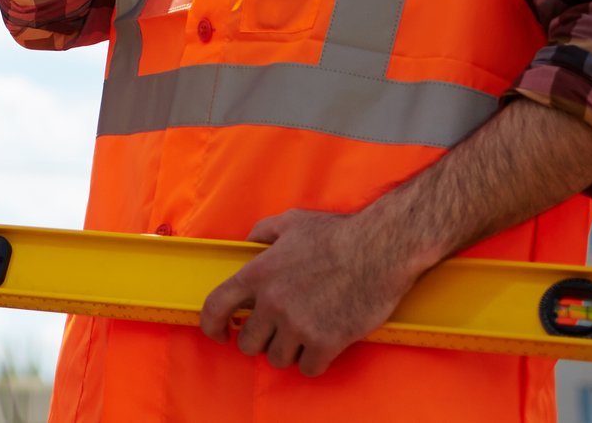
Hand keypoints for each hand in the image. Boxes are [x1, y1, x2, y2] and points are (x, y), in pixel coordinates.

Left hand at [198, 208, 426, 377]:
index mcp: (258, 274)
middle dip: (261, 339)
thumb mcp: (290, 222)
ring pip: (277, 359)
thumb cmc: (338, 234)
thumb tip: (248, 244)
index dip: (212, 325)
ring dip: (288, 351)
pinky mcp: (325, 343)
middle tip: (276, 332)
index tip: (220, 332)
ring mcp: (298, 325)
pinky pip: (308, 369)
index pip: (215, 307)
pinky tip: (322, 347)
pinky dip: (314, 362)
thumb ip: (262, 233)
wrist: (379, 249)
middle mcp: (272, 303)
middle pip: (248, 343)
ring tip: (303, 335)